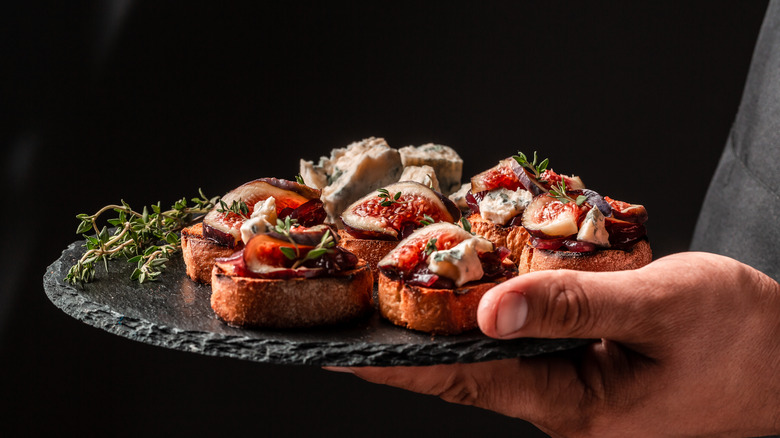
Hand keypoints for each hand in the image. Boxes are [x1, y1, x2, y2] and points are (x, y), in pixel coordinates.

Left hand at [326, 252, 779, 436]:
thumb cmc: (742, 338)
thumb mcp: (660, 306)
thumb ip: (573, 305)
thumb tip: (489, 309)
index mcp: (575, 405)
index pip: (461, 380)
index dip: (394, 364)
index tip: (336, 349)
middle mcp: (562, 408)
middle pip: (466, 373)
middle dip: (407, 343)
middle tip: (354, 310)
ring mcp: (573, 396)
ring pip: (493, 360)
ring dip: (445, 328)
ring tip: (395, 296)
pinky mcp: (585, 377)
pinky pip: (524, 350)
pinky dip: (490, 320)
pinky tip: (473, 294)